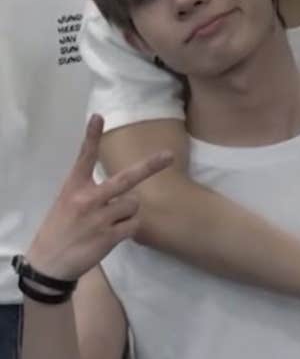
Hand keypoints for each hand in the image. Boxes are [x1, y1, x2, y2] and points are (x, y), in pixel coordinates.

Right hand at [26, 115, 172, 280]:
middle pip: (125, 179)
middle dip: (150, 167)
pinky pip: (134, 224)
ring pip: (134, 204)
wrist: (48, 265)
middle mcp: (87, 199)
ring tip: (109, 221)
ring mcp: (99, 218)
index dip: (91, 136)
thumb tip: (122, 182)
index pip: (84, 158)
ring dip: (128, 211)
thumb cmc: (61, 227)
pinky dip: (129, 228)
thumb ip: (90, 188)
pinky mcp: (108, 236)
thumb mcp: (67, 201)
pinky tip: (112, 234)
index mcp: (74, 187)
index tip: (98, 116)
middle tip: (169, 156)